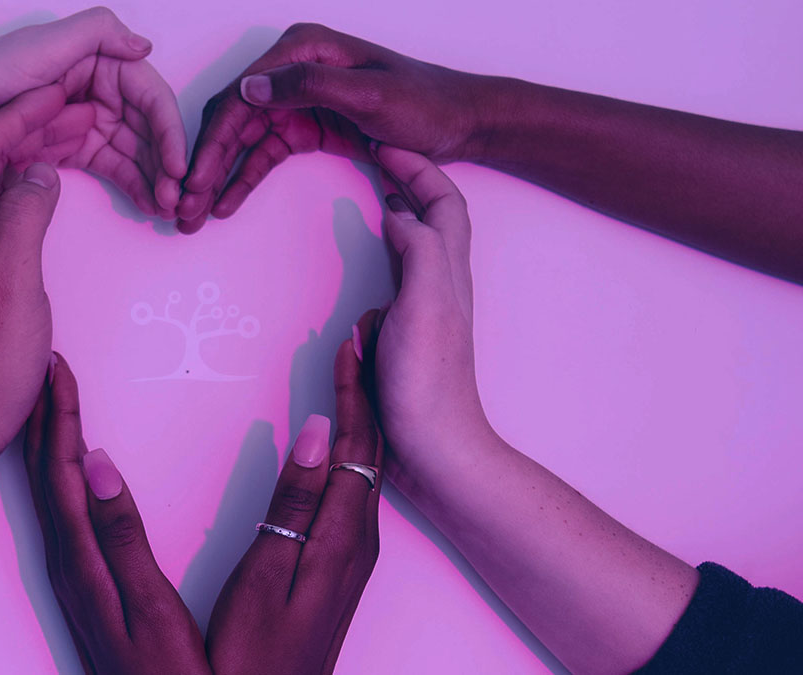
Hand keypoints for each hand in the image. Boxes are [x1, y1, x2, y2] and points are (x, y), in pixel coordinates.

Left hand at [0, 7, 186, 217]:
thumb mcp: (45, 45)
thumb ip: (98, 34)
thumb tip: (144, 45)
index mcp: (98, 60)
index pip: (149, 97)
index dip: (169, 132)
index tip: (177, 167)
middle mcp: (97, 88)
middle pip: (147, 128)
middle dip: (166, 163)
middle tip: (175, 199)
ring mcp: (82, 120)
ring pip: (133, 151)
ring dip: (154, 178)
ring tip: (165, 209)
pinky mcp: (68, 147)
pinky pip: (110, 167)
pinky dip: (130, 184)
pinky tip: (146, 204)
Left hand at [0, 86, 70, 461]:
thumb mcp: (13, 286)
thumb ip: (24, 219)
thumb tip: (39, 171)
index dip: (24, 111)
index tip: (63, 90)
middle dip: (32, 125)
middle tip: (82, 110)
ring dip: (31, 155)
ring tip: (75, 138)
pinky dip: (27, 190)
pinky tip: (50, 191)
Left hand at [24, 354, 210, 674]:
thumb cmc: (169, 671)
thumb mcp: (148, 606)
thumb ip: (121, 536)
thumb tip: (97, 465)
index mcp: (80, 559)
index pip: (62, 472)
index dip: (59, 417)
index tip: (57, 368)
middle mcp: (66, 561)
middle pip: (46, 474)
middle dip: (46, 416)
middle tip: (49, 366)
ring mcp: (70, 572)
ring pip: (49, 490)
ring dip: (48, 440)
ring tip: (50, 399)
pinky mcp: (82, 580)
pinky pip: (60, 509)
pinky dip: (58, 473)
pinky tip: (68, 467)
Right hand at [177, 23, 487, 232]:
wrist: (459, 122)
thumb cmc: (424, 103)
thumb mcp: (369, 94)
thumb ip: (308, 85)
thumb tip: (249, 88)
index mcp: (303, 50)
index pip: (239, 97)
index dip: (211, 142)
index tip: (192, 179)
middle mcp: (292, 70)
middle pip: (232, 119)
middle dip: (204, 164)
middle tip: (182, 206)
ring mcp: (297, 99)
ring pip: (241, 140)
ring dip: (216, 177)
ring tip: (194, 213)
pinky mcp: (307, 126)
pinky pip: (264, 153)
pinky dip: (242, 179)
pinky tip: (223, 204)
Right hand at [206, 322, 381, 674]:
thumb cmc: (257, 651)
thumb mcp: (268, 574)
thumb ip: (293, 503)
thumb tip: (316, 433)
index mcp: (343, 535)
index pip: (356, 444)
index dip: (355, 388)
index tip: (352, 341)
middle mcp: (359, 538)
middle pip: (370, 447)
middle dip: (365, 389)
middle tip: (360, 339)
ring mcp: (354, 552)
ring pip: (365, 466)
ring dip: (360, 414)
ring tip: (353, 372)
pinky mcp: (342, 562)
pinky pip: (355, 487)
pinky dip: (350, 447)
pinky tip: (337, 441)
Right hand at [371, 145, 491, 485]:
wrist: (434, 447)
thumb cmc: (429, 382)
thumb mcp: (425, 305)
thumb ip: (418, 251)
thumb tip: (400, 211)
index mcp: (448, 272)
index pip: (444, 202)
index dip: (420, 167)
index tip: (386, 144)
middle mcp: (441, 284)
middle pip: (435, 216)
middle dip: (411, 179)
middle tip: (377, 157)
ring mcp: (424, 309)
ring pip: (417, 244)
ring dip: (400, 212)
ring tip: (373, 192)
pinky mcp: (406, 334)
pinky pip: (396, 277)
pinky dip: (383, 253)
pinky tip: (366, 260)